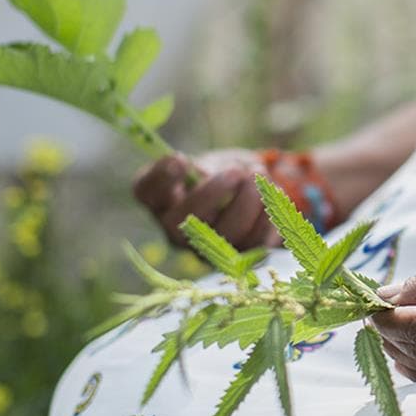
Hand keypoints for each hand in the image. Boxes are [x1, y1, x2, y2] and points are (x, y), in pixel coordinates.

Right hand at [131, 148, 274, 249]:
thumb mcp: (209, 164)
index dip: (161, 177)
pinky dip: (267, 213)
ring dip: (248, 200)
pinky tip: (270, 193)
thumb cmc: (219, 175)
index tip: (180, 159)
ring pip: (225, 233)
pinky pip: (256, 240)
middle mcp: (175, 230)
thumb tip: (204, 176)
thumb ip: (205, 169)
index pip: (145, 190)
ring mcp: (206, 249)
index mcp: (160, 199)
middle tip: (235, 171)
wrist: (246, 196)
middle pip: (180, 222)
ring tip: (258, 175)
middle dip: (212, 193)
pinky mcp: (238, 257)